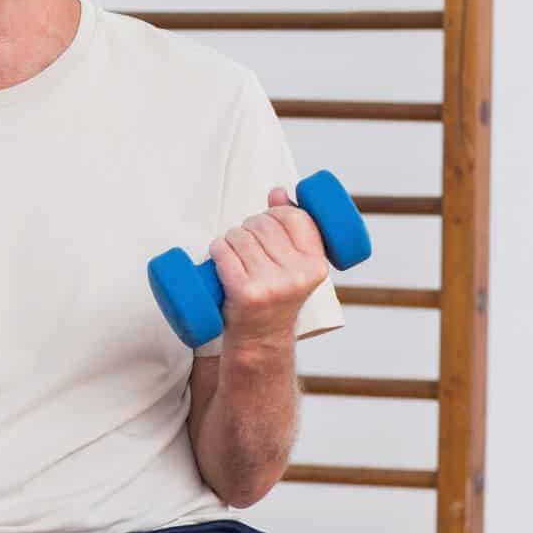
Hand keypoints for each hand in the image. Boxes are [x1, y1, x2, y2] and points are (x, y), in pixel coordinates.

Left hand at [211, 188, 328, 344]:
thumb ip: (292, 228)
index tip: (268, 223)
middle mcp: (297, 274)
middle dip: (248, 226)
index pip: (294, 217)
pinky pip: (223, 252)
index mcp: (316, 264)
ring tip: (233, 255)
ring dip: (229, 239)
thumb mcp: (294, 265)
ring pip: (239, 236)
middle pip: (262, 224)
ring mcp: (271, 284)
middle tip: (246, 245)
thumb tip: (278, 192)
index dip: (275, 213)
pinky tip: (219, 258)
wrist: (260, 340)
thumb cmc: (276, 295)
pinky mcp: (245, 292)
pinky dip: (216, 249)